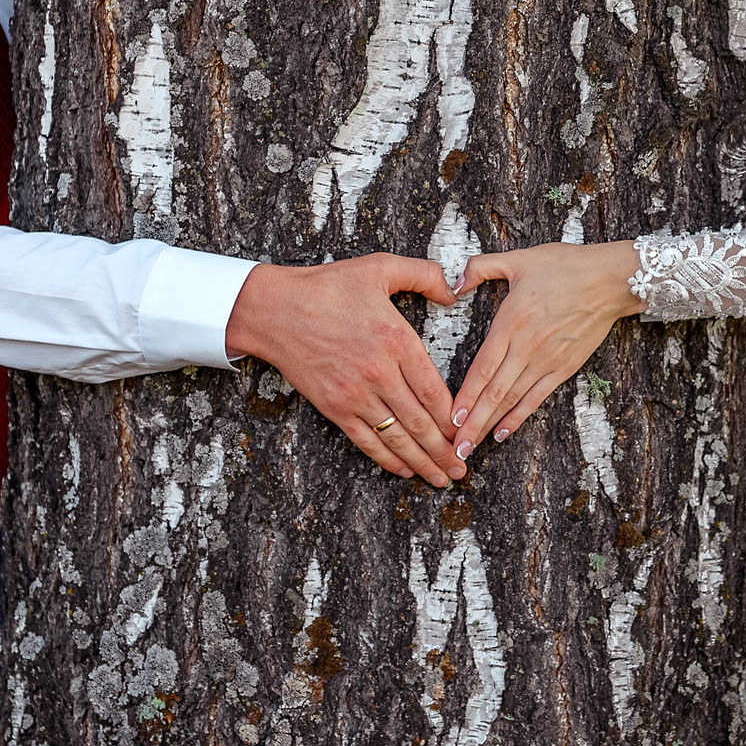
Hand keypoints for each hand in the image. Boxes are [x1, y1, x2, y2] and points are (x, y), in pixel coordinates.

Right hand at [224, 253, 466, 486]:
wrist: (275, 309)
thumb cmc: (327, 286)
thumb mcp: (380, 267)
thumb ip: (423, 274)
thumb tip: (453, 290)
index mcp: (396, 341)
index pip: (435, 391)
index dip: (455, 418)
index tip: (469, 432)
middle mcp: (380, 374)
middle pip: (421, 422)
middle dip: (445, 450)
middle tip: (463, 468)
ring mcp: (356, 394)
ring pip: (398, 438)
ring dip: (423, 462)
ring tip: (442, 477)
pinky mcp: (334, 407)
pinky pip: (367, 441)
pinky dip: (388, 460)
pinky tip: (405, 470)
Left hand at [449, 241, 640, 459]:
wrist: (611, 280)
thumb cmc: (566, 266)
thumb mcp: (519, 259)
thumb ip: (481, 267)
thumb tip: (455, 283)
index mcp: (511, 322)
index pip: (483, 367)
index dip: (465, 395)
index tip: (450, 418)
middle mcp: (527, 347)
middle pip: (494, 392)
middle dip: (472, 423)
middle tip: (455, 449)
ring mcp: (547, 361)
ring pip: (512, 399)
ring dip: (490, 425)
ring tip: (471, 447)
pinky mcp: (564, 368)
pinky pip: (537, 398)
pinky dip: (519, 417)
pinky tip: (503, 432)